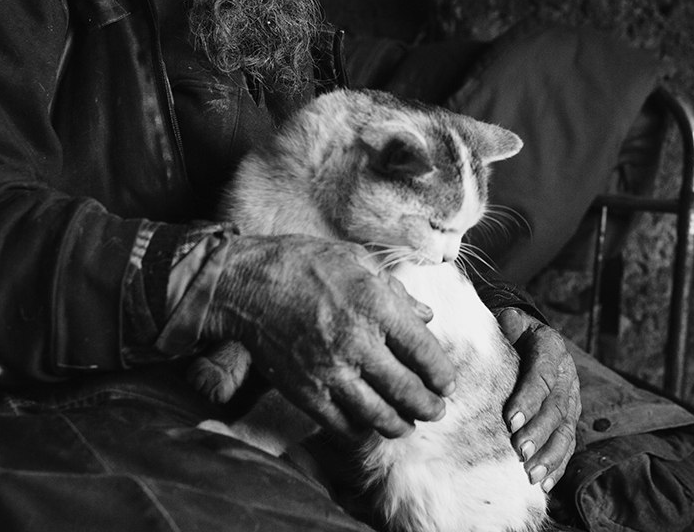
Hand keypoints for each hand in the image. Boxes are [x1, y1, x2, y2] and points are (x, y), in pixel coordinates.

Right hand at [214, 234, 455, 439]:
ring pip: (378, 414)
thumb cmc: (304, 265)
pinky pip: (342, 424)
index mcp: (375, 306)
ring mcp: (329, 371)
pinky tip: (369, 425)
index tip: (447, 383)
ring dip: (400, 424)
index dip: (441, 374)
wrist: (246, 284)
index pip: (424, 353)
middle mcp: (356, 342)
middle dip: (429, 406)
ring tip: (408, 424)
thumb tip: (426, 317)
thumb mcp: (357, 262)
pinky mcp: (305, 391)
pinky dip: (361, 430)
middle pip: (407, 390)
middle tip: (436, 410)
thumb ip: (396, 293)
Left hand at [496, 307, 580, 492]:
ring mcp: (571, 401)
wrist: (534, 339)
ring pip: (566, 431)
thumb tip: (507, 320)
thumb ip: (510, 323)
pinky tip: (545, 484)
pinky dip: (557, 466)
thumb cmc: (514, 333)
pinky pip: (567, 445)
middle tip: (520, 451)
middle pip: (556, 408)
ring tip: (532, 475)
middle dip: (539, 432)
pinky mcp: (569, 420)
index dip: (528, 398)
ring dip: (550, 456)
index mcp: (551, 349)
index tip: (510, 419)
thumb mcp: (513, 321)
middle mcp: (566, 376)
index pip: (542, 375)